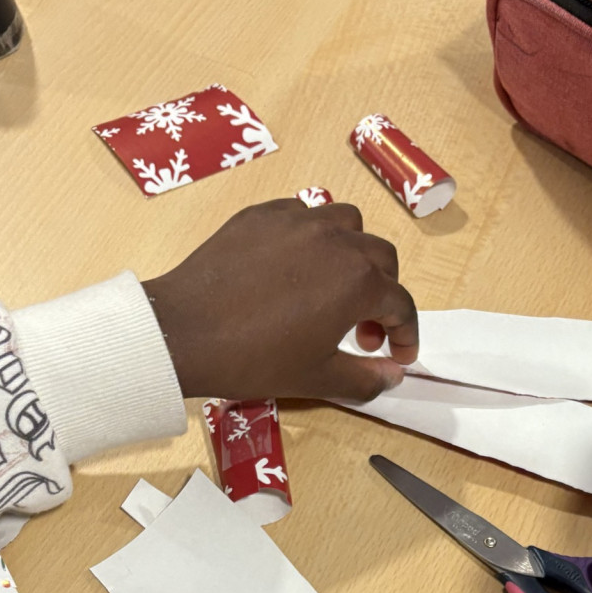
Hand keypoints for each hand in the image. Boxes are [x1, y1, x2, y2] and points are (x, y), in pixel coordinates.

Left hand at [142, 198, 418, 403]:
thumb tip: (395, 374)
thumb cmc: (254, 359)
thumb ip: (366, 377)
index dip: (406, 334)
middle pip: (381, 258)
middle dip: (382, 294)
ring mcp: (298, 220)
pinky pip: (303, 214)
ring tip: (333, 286)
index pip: (401, 304)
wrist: (185, 332)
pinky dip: (312, 238)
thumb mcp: (317, 378)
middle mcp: (336, 240)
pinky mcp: (262, 214)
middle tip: (361, 330)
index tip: (397, 355)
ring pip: (347, 224)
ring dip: (353, 254)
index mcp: (358, 281)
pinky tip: (294, 267)